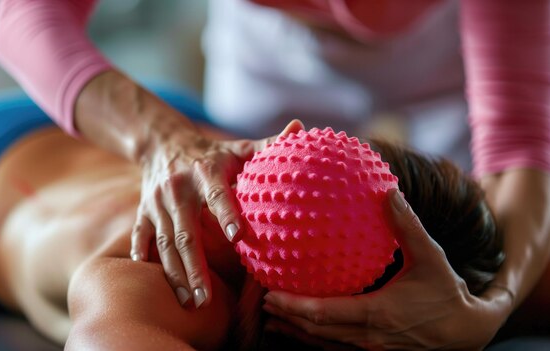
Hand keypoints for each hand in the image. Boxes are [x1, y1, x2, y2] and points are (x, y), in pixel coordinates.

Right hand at [130, 119, 304, 308]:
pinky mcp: (142, 212)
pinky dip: (144, 259)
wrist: (162, 143)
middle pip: (185, 233)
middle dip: (195, 267)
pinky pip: (140, 238)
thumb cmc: (212, 152)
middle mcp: (178, 188)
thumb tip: (301, 129)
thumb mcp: (238, 147)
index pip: (217, 194)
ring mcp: (156, 202)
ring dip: (176, 274)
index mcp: (205, 171)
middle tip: (206, 299)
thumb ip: (269, 144)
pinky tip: (154, 283)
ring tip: (191, 302)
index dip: (226, 214)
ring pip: (164, 243)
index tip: (239, 237)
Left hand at [263, 189, 510, 349]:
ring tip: (272, 319)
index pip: (323, 313)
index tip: (270, 293)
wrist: (468, 330)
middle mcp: (368, 336)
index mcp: (376, 312)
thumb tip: (389, 192)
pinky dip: (314, 340)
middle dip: (286, 318)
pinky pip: (336, 348)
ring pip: (323, 344)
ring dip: (295, 332)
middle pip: (315, 331)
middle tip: (262, 301)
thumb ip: (407, 225)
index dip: (293, 306)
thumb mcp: (431, 256)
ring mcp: (369, 348)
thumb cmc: (448, 292)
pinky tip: (303, 330)